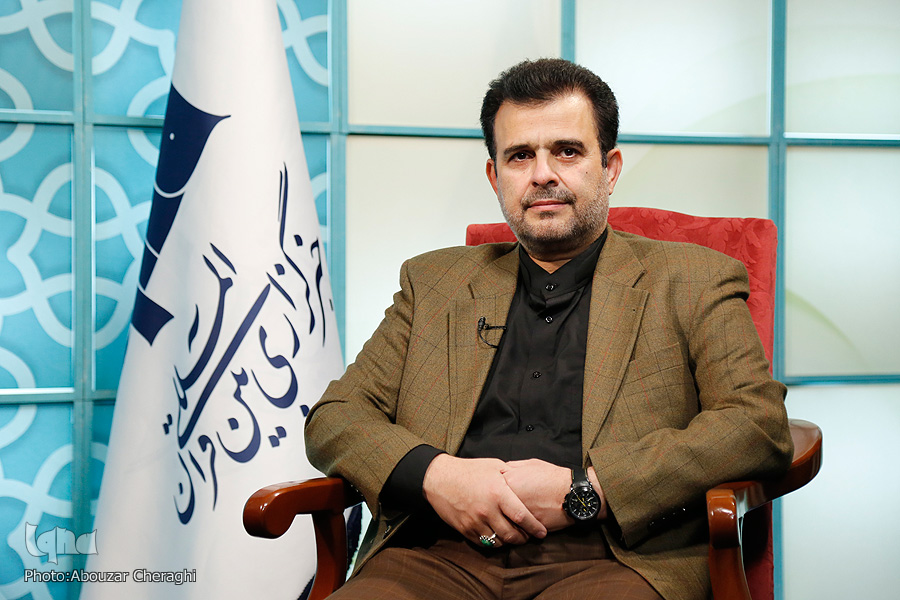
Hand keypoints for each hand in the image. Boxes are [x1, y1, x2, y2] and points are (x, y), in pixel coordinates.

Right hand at [422, 454, 546, 545]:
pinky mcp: (465, 529)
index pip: (522, 516)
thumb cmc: (468, 470)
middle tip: (528, 536)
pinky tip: (497, 536)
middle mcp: (487, 510)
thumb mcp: (494, 466)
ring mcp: (475, 521)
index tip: (542, 532)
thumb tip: (526, 480)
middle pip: (512, 534)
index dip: (534, 527)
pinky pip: (483, 543)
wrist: (439, 478)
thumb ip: (511, 475)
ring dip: (508, 541)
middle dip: (523, 538)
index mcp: (498, 493)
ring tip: (513, 536)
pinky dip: (493, 542)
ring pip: (498, 541)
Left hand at [501, 460, 607, 530]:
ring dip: (503, 523)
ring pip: (503, 522)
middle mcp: (510, 499)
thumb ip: (512, 467)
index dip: (491, 494)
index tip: (493, 495)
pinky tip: (520, 527)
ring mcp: (518, 515)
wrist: (573, 493)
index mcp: (508, 481)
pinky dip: (517, 531)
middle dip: (494, 510)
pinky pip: (517, 531)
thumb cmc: (553, 477)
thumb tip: (501, 470)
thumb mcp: (530, 464)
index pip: (489, 490)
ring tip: (506, 521)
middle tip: (496, 511)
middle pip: (493, 508)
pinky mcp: (528, 528)